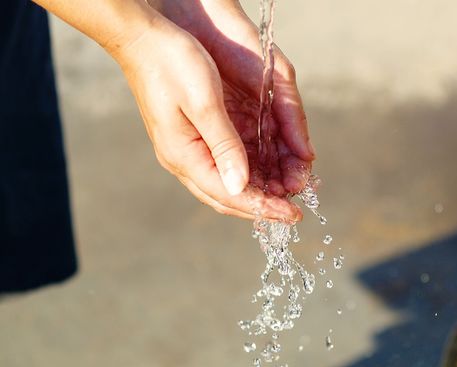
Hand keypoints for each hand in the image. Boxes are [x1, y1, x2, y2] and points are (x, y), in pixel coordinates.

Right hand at [113, 15, 307, 220]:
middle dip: (261, 207)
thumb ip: (224, 146)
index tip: (292, 214)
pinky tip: (263, 174)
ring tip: (284, 194)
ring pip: (224, 185)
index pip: (229, 195)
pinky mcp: (190, 139)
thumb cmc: (172, 63)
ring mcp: (184, 150)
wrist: (143, 40)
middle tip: (291, 212)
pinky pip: (220, 167)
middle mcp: (182, 159)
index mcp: (184, 155)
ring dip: (255, 193)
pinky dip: (245, 175)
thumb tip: (240, 186)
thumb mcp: (204, 103)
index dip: (262, 207)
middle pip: (226, 197)